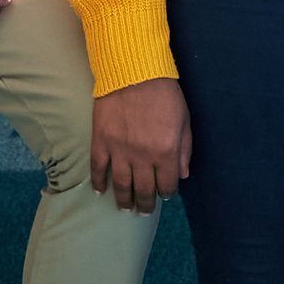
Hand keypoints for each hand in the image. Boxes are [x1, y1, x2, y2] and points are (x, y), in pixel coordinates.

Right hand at [90, 77, 189, 214]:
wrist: (133, 71)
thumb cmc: (164, 93)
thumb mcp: (184, 119)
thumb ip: (185, 149)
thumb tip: (182, 174)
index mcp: (166, 152)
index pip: (167, 184)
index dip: (166, 192)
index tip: (164, 194)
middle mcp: (143, 156)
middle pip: (144, 190)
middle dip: (145, 205)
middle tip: (142, 211)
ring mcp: (120, 150)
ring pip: (121, 185)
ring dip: (123, 200)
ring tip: (125, 208)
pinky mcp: (101, 141)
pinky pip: (98, 168)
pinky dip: (98, 182)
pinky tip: (100, 191)